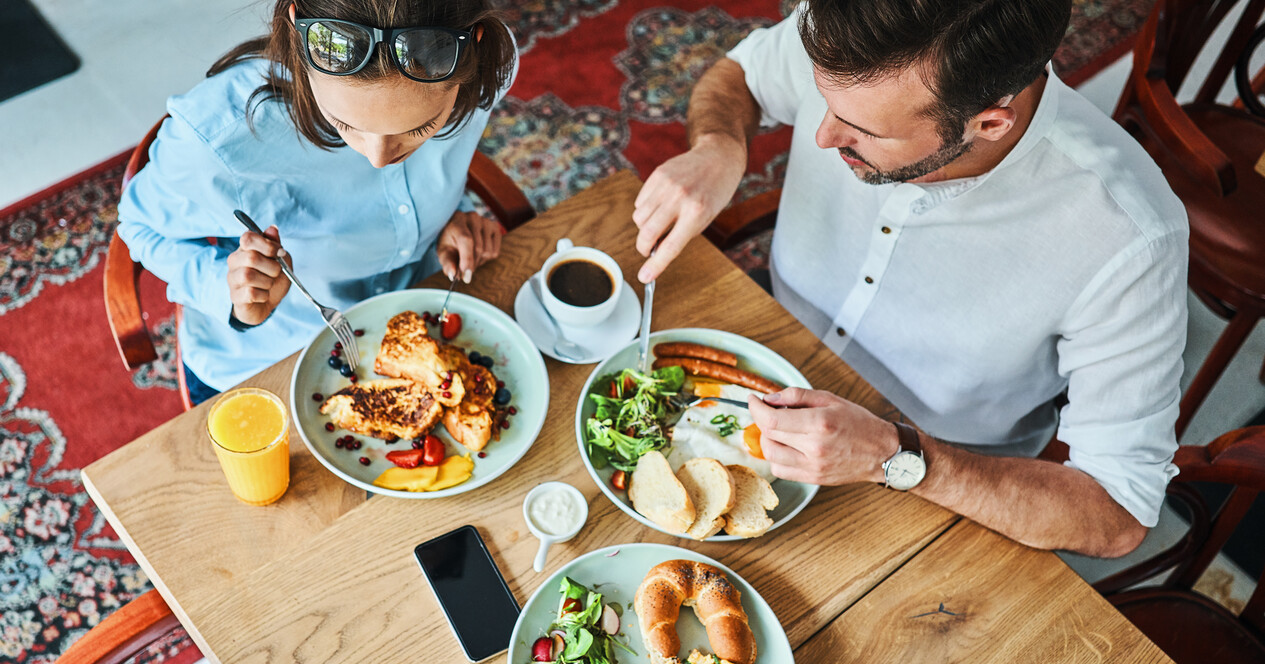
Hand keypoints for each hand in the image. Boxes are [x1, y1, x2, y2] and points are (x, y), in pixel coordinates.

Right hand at [226, 225, 289, 325]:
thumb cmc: (272, 280)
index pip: (248, 238)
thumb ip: (275, 244)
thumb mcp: (280, 260)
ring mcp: (232, 279)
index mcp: (245, 249)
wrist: (267, 304)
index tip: (280, 253)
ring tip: (268, 285)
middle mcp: (235, 261)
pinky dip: (263, 295)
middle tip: (276, 273)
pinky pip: (250, 293)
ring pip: (248, 276)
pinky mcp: (234, 296)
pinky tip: (263, 295)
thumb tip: (272, 228)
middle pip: (251, 257)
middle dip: (272, 267)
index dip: (267, 245)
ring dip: (267, 282)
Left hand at [437, 211, 502, 282]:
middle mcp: (473, 217)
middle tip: (464, 269)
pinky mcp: (496, 227)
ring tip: (470, 258)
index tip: (466, 277)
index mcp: (457, 220)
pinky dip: (487, 258)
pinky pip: (495, 252)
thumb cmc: (449, 242)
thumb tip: (453, 274)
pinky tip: (479, 253)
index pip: (466, 240)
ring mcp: (486, 221)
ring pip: (488, 252)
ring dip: (479, 261)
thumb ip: (447, 263)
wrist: (457, 229)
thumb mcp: (443, 252)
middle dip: (471, 264)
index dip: (467, 259)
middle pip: (478, 249)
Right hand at [632, 134, 746, 282]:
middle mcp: (680, 198)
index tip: (645, 277)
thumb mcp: (705, 218)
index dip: (655, 265)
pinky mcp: (657, 175)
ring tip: (660, 220)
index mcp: (696, 213)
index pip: (670, 247)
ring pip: (639, 218)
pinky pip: (640, 202)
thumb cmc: (715, 192)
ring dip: (645, 226)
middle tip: (647, 249)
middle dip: (643, 247)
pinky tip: (660, 204)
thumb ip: (681, 233)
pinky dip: (646, 209)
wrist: (718, 157)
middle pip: (647, 233)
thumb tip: (656, 250)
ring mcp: (666, 185)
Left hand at [747, 388, 897, 484]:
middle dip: (761, 421)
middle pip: (768, 436)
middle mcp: (814, 447)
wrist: (883, 453)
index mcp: (820, 423)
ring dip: (767, 440)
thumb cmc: (859, 423)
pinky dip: (776, 457)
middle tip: (768, 412)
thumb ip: (797, 396)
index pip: (772, 419)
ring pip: (770, 456)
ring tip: (778, 430)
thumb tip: (769, 398)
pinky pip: (781, 470)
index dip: (756, 408)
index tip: (752, 400)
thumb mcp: (830, 399)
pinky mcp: (813, 479)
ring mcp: (813, 466)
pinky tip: (786, 446)